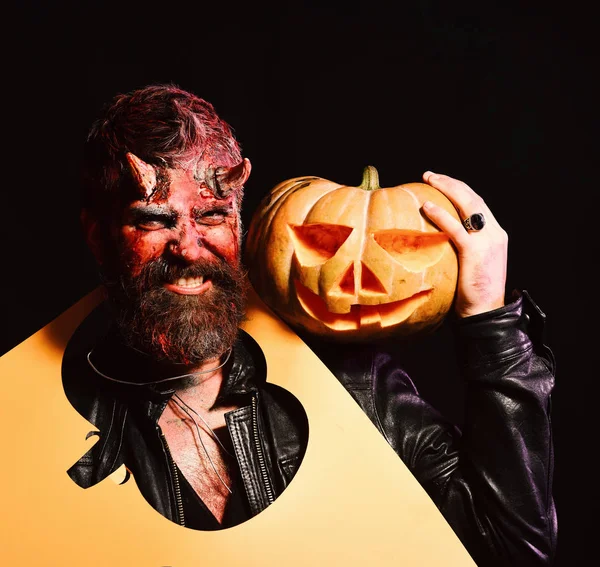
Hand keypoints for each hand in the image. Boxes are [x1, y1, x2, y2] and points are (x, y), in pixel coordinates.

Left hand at [421, 171, 507, 317]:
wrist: (484, 314)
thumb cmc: (472, 293)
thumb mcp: (469, 264)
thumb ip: (460, 247)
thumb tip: (434, 237)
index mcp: (495, 234)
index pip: (477, 203)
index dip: (458, 189)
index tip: (439, 181)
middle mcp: (494, 233)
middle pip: (473, 198)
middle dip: (450, 183)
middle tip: (429, 175)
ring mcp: (488, 241)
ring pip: (468, 205)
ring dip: (446, 189)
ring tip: (427, 180)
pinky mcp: (476, 252)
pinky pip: (456, 229)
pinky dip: (441, 215)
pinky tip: (426, 207)